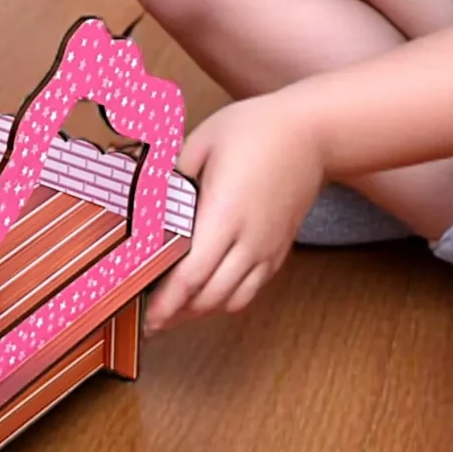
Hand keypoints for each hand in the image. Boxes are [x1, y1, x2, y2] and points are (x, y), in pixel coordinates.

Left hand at [147, 94, 323, 332]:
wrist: (310, 133)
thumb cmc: (255, 130)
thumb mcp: (201, 142)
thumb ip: (170, 176)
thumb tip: (142, 201)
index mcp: (225, 214)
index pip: (191, 274)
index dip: (166, 302)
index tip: (146, 316)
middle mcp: (250, 240)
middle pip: (209, 296)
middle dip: (177, 314)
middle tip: (151, 320)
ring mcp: (267, 248)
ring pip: (232, 300)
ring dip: (202, 312)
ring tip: (175, 312)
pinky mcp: (279, 250)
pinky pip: (252, 289)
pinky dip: (227, 299)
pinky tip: (208, 294)